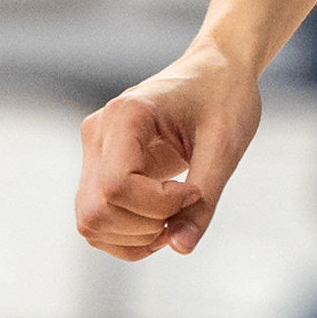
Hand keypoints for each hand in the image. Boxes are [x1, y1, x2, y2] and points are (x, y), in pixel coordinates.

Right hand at [76, 47, 261, 259]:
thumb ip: (204, 199)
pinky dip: (128, 235)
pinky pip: (97, 220)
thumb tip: (181, 248)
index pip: (117, 185)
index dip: (158, 204)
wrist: (217, 69)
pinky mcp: (99, 168)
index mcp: (126, 114)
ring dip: (135, 237)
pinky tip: (163, 221)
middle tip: (187, 208)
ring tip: (177, 216)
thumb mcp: (226, 146)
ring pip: (90, 221)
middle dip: (146, 226)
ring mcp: (94, 151)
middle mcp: (98, 132)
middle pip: (98, 210)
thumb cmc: (225, 96)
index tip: (195, 191)